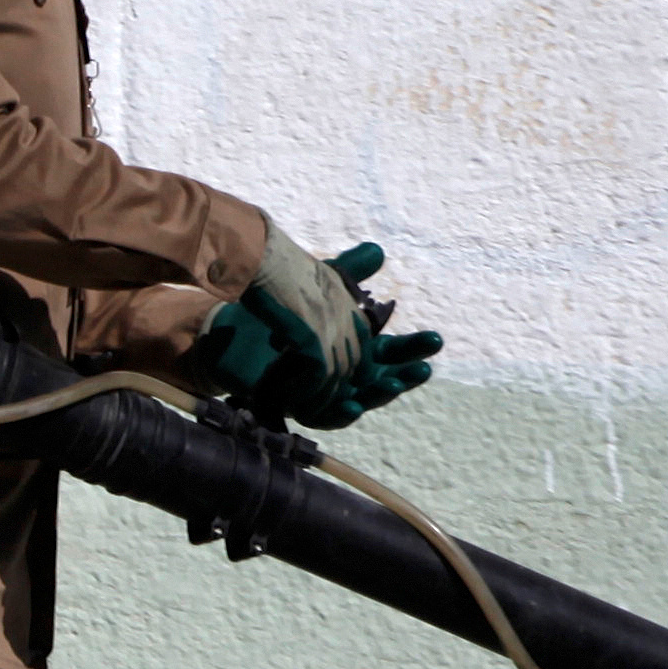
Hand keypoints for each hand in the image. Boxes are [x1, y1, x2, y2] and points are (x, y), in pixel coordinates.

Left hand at [192, 241, 443, 429]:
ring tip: (395, 386)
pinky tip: (353, 403)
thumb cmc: (275, 312)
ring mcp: (321, 394)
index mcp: (353, 349)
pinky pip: (323, 417)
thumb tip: (378, 251)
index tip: (436, 340)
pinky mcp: (297, 408)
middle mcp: (342, 376)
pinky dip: (339, 411)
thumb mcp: (316, 290)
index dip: (413, 348)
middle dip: (405, 375)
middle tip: (425, 369)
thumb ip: (348, 273)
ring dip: (379, 396)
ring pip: (359, 400)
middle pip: (383, 379)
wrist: (230, 332)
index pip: (392, 351)